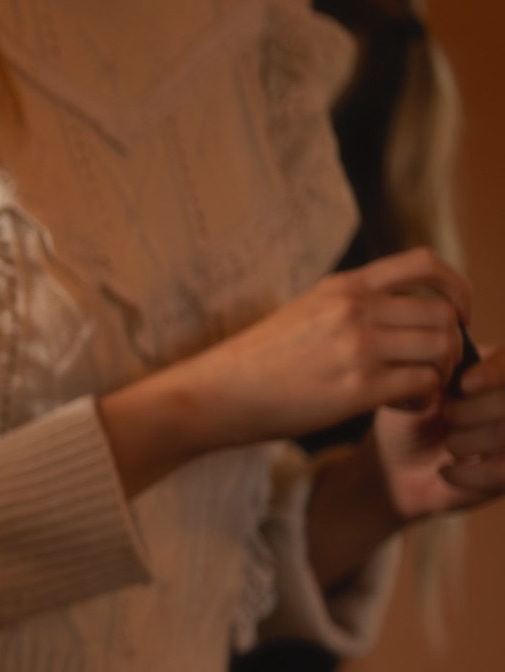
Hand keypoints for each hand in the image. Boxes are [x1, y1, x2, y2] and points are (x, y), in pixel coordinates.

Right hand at [198, 247, 470, 442]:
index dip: (457, 288)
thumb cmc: (256, 363)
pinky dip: (424, 399)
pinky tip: (400, 406)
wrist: (214, 394)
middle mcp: (354, 309)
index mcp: (343, 287)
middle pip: (443, 314)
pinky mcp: (357, 388)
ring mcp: (357, 347)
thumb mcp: (303, 312)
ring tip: (414, 389)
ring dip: (440, 373)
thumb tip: (394, 313)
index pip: (425, 265)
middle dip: (452, 344)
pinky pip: (424, 385)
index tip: (455, 314)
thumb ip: (348, 306)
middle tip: (434, 368)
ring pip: (441, 349)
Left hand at [376, 344, 504, 520]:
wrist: (395, 467)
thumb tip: (453, 353)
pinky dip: (466, 473)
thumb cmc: (408, 418)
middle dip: (472, 409)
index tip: (466, 383)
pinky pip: (498, 472)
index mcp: (498, 374)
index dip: (496, 371)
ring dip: (465, 441)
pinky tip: (446, 471)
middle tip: (448, 416)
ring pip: (503, 434)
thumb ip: (438, 368)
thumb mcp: (416, 388)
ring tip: (449, 444)